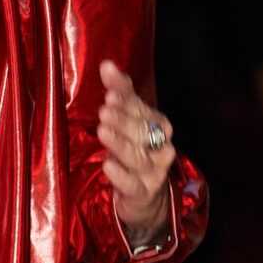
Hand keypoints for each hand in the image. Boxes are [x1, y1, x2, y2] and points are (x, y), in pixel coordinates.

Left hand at [97, 61, 176, 243]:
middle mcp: (160, 146)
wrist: (143, 197)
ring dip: (120, 143)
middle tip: (105, 111)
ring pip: (137, 156)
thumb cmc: (133, 152)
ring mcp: (153, 171)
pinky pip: (133, 184)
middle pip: (141, 131)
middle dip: (123, 121)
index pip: (141, 108)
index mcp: (156, 124)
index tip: (110, 92)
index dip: (126, 100)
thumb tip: (107, 64)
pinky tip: (108, 166)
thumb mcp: (127, 122)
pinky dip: (121, 176)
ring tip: (103, 131)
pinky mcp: (143, 193)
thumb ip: (119, 94)